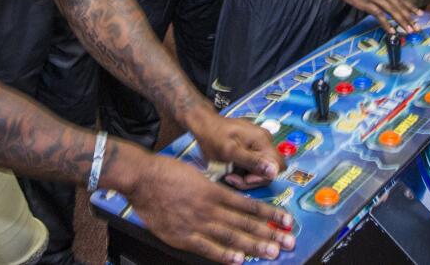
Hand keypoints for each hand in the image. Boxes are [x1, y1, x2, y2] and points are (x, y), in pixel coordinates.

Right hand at [128, 155, 293, 262]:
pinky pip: (207, 247)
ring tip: (272, 251)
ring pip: (231, 235)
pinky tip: (239, 260)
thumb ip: (213, 191)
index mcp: (214, 191)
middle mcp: (210, 208)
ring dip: (253, 244)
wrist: (142, 178)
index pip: (248, 205)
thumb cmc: (167, 173)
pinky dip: (223, 255)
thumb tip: (232, 202)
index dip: (269, 214)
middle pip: (245, 222)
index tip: (285, 220)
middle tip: (288, 241)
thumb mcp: (196, 176)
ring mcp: (197, 223)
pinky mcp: (183, 236)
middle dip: (269, 232)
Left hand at [190, 109, 285, 189]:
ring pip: (261, 168)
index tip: (243, 178)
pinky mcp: (253, 145)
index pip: (277, 168)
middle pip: (269, 170)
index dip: (262, 178)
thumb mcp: (230, 152)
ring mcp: (260, 142)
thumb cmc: (213, 137)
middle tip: (231, 177)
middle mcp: (265, 140)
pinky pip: (255, 163)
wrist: (204, 124)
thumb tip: (274, 171)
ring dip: (246, 175)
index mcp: (263, 140)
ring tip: (229, 172)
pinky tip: (231, 167)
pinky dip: (244, 169)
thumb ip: (252, 161)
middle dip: (251, 178)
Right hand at [334, 0, 419, 32]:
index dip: (410, 7)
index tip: (420, 14)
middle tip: (417, 28)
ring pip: (392, 10)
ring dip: (401, 21)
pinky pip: (379, 15)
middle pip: (399, 6)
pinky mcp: (366, 4)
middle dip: (409, 18)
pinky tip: (391, 31)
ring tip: (409, 31)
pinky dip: (386, 23)